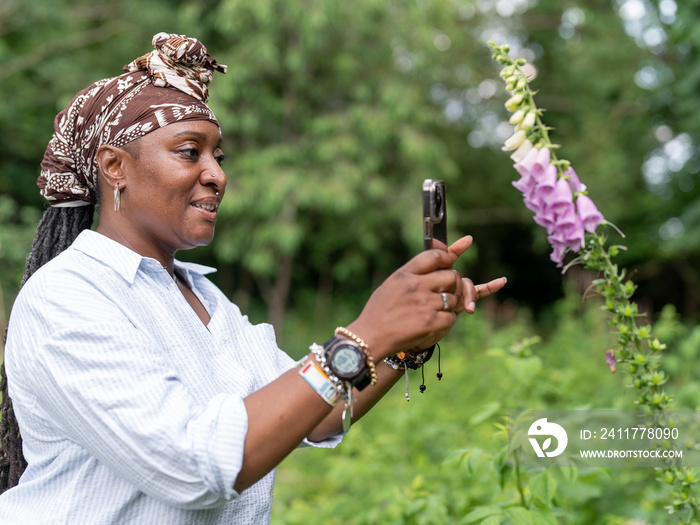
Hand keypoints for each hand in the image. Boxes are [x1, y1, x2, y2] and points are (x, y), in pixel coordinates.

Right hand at [347, 235, 505, 359]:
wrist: (370, 337)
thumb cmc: (379, 311)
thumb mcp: (391, 285)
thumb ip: (413, 272)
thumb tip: (437, 256)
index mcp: (405, 274)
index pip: (435, 256)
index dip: (449, 256)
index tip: (453, 259)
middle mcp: (416, 286)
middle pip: (452, 276)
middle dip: (454, 284)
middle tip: (448, 292)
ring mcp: (424, 304)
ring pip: (454, 298)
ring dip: (450, 305)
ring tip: (435, 311)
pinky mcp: (430, 322)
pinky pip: (451, 318)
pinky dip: (446, 321)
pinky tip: (433, 324)